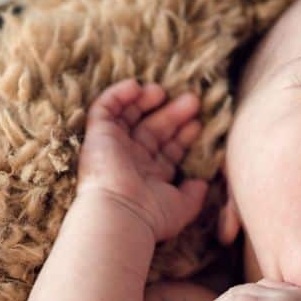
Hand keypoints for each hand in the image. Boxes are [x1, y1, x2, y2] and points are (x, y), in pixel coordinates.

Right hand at [77, 79, 207, 241]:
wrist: (120, 213)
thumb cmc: (151, 214)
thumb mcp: (182, 207)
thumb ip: (194, 195)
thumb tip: (203, 184)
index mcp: (149, 176)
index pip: (168, 148)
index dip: (183, 134)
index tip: (198, 123)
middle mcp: (131, 160)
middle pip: (153, 129)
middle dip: (173, 113)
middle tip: (192, 100)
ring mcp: (113, 147)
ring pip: (129, 115)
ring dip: (146, 100)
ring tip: (162, 91)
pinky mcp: (97, 135)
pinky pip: (103, 108)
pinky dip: (117, 94)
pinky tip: (137, 86)